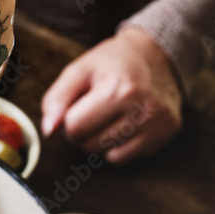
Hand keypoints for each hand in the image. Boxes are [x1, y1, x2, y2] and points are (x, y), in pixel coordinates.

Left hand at [40, 26, 182, 163]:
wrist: (155, 55)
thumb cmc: (112, 62)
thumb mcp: (79, 70)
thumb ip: (57, 98)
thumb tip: (48, 130)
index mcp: (118, 88)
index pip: (74, 126)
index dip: (66, 117)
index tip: (75, 104)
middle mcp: (142, 109)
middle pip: (89, 144)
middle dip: (81, 130)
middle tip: (90, 109)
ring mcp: (158, 124)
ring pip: (107, 155)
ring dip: (98, 140)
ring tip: (106, 115)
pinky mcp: (166, 134)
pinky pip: (126, 158)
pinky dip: (116, 146)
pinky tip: (122, 124)